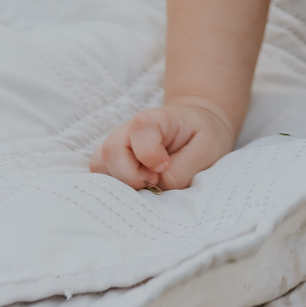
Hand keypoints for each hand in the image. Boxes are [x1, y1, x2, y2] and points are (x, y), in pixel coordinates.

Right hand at [89, 97, 234, 190]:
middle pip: (111, 151)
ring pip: (100, 165)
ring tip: (145, 184)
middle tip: (154, 181)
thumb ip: (181, 171)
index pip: (139, 130)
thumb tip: (156, 187)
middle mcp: (129, 130)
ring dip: (120, 183)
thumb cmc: (202, 137)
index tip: (164, 166)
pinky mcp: (112, 162)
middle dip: (131, 176)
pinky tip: (136, 187)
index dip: (150, 154)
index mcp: (155, 119)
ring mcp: (118, 146)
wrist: (197, 129)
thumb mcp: (205, 150)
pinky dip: (114, 187)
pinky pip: (100, 176)